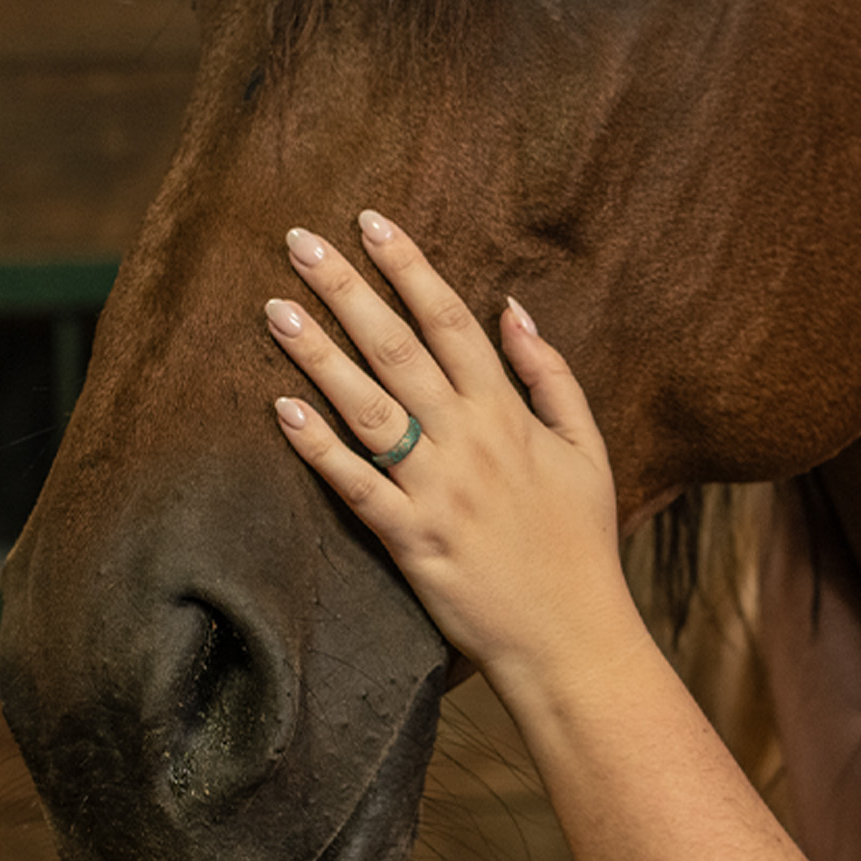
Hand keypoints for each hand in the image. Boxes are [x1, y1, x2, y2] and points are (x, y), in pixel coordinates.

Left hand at [263, 210, 634, 688]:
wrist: (573, 638)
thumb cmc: (581, 543)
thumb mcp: (586, 448)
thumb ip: (550, 375)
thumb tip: (514, 308)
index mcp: (508, 413)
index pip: (451, 320)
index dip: (409, 267)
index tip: (371, 222)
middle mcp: (469, 440)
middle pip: (398, 347)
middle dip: (346, 289)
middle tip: (299, 241)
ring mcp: (438, 489)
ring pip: (368, 406)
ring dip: (318, 354)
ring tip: (274, 308)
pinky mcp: (412, 539)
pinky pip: (356, 483)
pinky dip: (318, 446)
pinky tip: (280, 408)